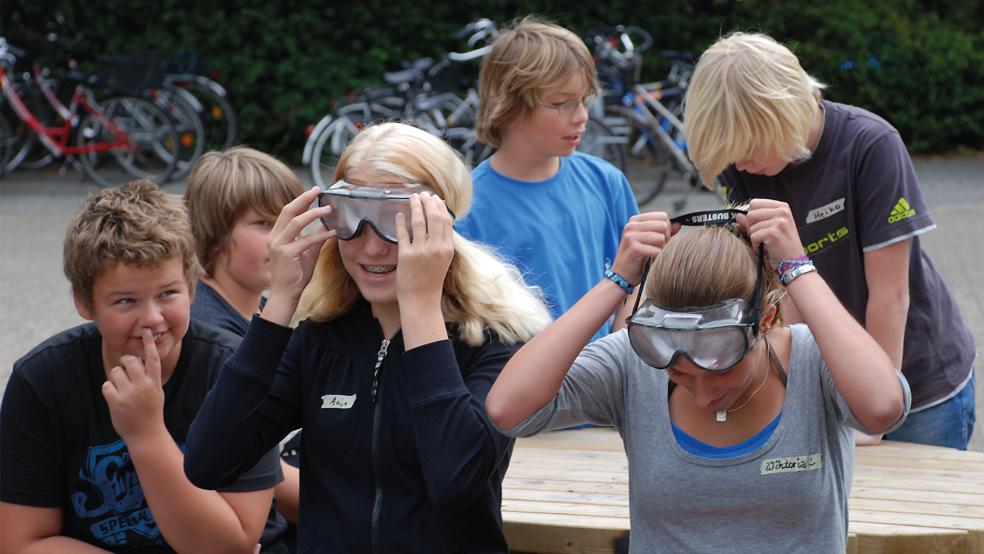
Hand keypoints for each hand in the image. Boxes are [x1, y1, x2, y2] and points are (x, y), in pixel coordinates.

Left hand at [102, 329, 165, 441]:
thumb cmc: (151, 411)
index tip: (146, 331)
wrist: (146, 434)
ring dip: (116, 378)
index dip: (149, 343)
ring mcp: (129, 394)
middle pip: (129, 361)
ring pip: (115, 372)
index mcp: (154, 382)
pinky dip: (109, 390)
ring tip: (122, 390)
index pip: (152, 358)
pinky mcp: (116, 402)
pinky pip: (107, 385)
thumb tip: (138, 359)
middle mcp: (143, 385)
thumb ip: (149, 376)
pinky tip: (115, 398)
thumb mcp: (157, 392)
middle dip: (125, 363)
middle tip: (126, 372)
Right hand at [266, 187, 336, 304]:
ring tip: (329, 209)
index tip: (314, 191)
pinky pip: (306, 240)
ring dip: (314, 214)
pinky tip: (332, 232)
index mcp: (276, 235)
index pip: (288, 212)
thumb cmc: (295, 276)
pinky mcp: (287, 254)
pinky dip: (321, 235)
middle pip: (289, 211)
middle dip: (304, 198)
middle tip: (318, 190)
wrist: (286, 295)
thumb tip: (326, 227)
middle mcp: (275, 237)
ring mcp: (279, 245)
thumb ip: (314, 240)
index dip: (301, 200)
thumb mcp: (307, 253)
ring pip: (297, 222)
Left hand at [394, 193, 453, 309]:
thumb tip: (439, 224)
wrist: (422, 300)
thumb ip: (442, 243)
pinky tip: (398, 215)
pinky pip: (403, 233)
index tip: (434, 198)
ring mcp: (421, 251)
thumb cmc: (431, 281)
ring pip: (419, 222)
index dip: (440, 206)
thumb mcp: (443, 260)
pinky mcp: (406, 256)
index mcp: (447, 248)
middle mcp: (436, 248)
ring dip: (415, 207)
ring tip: (412, 198)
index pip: (446, 220)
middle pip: (434, 217)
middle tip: (422, 194)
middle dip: (428, 202)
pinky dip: (400, 222)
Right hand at [610, 211, 671, 284]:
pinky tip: (650, 261)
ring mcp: (631, 236)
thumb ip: (664, 231)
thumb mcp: (650, 241)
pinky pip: (657, 250)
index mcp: (635, 221)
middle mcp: (631, 226)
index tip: (660, 239)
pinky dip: (657, 257)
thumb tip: (678, 224)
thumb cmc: (637, 259)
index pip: (662, 216)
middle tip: (657, 248)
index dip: (666, 228)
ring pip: (661, 237)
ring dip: (661, 249)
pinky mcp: (634, 249)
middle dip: (666, 238)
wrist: (622, 276)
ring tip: (652, 255)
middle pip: (663, 225)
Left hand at [737, 198, 805, 268]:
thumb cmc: (782, 246)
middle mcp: (782, 211)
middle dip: (752, 227)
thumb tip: (738, 215)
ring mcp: (779, 221)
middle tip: (764, 236)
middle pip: (751, 214)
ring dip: (755, 238)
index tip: (761, 226)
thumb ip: (753, 220)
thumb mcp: (769, 228)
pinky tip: (766, 248)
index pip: (754, 203)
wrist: (793, 262)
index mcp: (782, 207)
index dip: (752, 216)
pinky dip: (756, 245)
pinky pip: (753, 236)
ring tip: (767, 243)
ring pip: (751, 227)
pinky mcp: (774, 232)